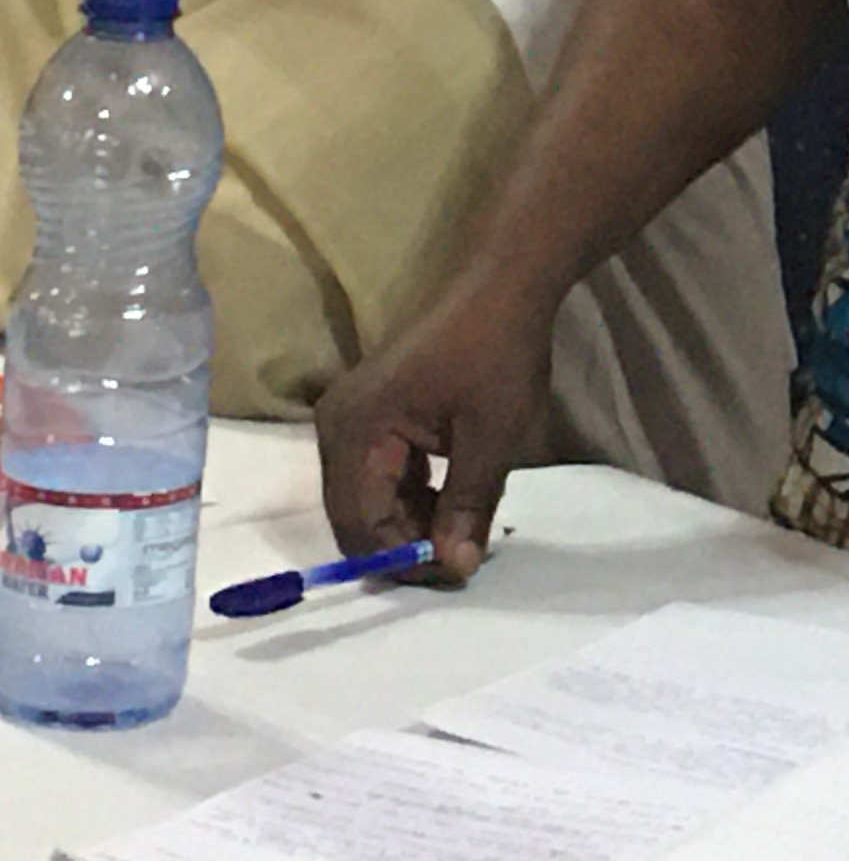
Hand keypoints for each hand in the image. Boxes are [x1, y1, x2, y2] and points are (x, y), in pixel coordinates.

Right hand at [310, 264, 566, 580]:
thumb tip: (454, 569)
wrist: (502, 285)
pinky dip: (411, 497)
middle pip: (354, 515)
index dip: (404, 558)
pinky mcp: (371, 417)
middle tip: (460, 563)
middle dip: (404, 546)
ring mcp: (349, 421)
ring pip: (368, 499)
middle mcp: (335, 429)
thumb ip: (468, 505)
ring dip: (410, 523)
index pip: (359, 524)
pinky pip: (379, 475)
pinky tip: (452, 507)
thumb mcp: (492, 437)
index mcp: (353, 432)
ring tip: (462, 537)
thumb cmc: (498, 354)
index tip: (456, 575)